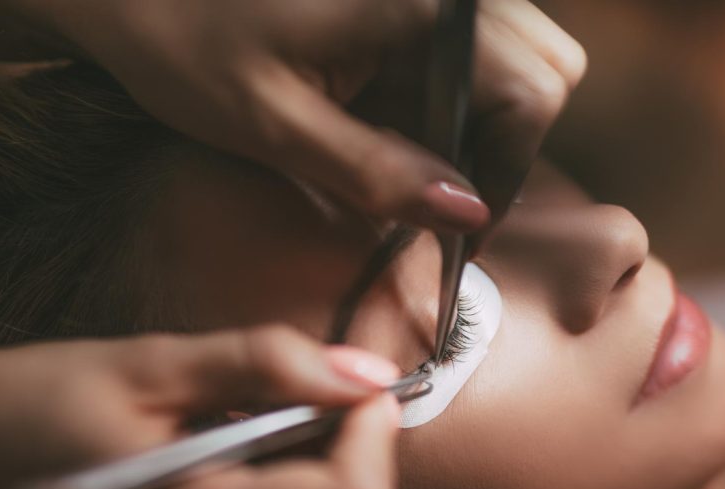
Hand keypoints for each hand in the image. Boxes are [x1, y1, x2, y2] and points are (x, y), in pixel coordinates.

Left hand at [0, 0, 584, 223]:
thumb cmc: (183, 43)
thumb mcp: (276, 128)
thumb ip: (377, 173)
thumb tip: (466, 214)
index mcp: (421, 4)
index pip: (531, 91)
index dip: (502, 172)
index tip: (457, 230)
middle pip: (542, 69)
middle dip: (499, 145)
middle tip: (425, 194)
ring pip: (511, 60)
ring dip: (468, 124)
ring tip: (388, 155)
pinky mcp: (406, 0)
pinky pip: (462, 53)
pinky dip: (438, 100)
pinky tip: (377, 120)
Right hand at [0, 326, 401, 488]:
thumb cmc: (24, 403)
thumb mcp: (147, 362)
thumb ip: (266, 365)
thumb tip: (366, 373)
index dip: (375, 434)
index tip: (352, 379)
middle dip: (366, 463)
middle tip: (323, 397)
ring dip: (335, 488)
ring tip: (279, 423)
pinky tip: (246, 460)